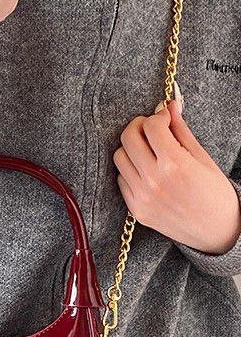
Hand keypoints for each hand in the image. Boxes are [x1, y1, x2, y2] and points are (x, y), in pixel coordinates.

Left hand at [113, 100, 240, 254]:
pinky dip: (130, 171)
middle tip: (151, 129)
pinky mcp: (136, 211)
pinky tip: (146, 171)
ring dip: (132, 148)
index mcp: (174, 165)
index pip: (150, 126)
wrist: (216, 232)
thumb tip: (170, 105)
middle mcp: (153, 181)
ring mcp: (142, 198)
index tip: (164, 117)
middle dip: (139, 127)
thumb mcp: (202, 158)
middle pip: (127, 138)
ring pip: (119, 158)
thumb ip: (181, 131)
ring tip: (148, 150)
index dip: (157, 116)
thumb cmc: (215, 194)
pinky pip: (121, 181)